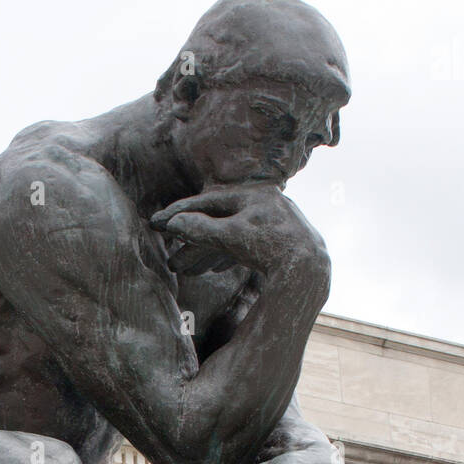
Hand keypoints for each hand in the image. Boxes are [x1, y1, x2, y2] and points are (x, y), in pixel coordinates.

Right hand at [151, 184, 328, 279]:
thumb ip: (202, 230)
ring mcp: (271, 221)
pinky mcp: (279, 241)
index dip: (179, 214)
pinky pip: (244, 246)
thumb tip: (173, 225)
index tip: (156, 223)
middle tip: (168, 257)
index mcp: (250, 194)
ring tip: (185, 270)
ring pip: (228, 235)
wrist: (308, 270)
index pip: (206, 202)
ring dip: (204, 253)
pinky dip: (226, 256)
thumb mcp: (230, 238)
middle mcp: (262, 203)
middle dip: (190, 242)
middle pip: (216, 221)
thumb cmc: (269, 249)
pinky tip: (214, 269)